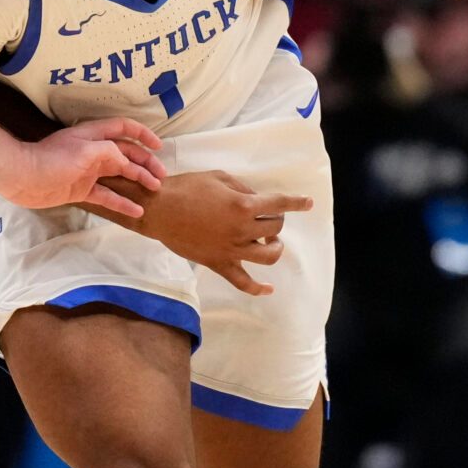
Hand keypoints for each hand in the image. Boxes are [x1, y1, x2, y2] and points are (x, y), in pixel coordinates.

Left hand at [0, 117, 162, 218]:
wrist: (22, 178)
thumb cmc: (51, 160)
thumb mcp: (84, 151)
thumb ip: (109, 153)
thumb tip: (127, 162)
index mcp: (94, 136)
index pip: (123, 129)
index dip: (142, 135)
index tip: (158, 147)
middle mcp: (94, 152)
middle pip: (126, 154)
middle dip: (145, 163)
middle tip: (162, 176)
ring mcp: (89, 172)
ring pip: (120, 175)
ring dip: (138, 180)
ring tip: (155, 190)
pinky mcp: (82, 190)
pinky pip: (107, 196)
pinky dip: (122, 202)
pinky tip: (137, 211)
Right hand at [130, 169, 312, 296]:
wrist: (159, 210)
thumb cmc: (187, 188)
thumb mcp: (218, 177)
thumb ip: (242, 188)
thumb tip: (256, 198)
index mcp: (243, 205)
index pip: (279, 203)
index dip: (297, 202)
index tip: (308, 203)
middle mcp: (242, 229)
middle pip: (275, 229)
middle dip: (276, 220)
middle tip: (267, 215)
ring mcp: (232, 250)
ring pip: (268, 256)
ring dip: (275, 248)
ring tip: (271, 243)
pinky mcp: (219, 263)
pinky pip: (243, 282)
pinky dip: (259, 289)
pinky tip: (269, 289)